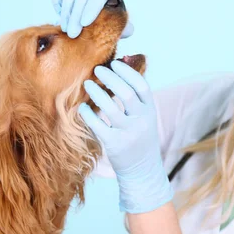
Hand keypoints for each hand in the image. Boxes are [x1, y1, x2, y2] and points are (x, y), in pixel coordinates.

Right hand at [50, 0, 134, 38]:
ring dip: (66, 11)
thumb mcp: (118, 27)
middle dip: (75, 16)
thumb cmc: (108, 24)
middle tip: (72, 34)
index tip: (84, 24)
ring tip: (66, 28)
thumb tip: (129, 30)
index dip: (92, 7)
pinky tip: (60, 12)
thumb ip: (125, 29)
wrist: (95, 18)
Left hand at [79, 60, 172, 213]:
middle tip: (97, 69)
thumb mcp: (145, 118)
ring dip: (97, 92)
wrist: (143, 170)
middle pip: (126, 93)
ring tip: (88, 84)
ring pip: (110, 107)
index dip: (128, 72)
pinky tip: (83, 108)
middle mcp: (142, 121)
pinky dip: (88, 114)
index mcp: (150, 111)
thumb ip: (136, 99)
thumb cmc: (140, 138)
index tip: (115, 63)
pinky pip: (97, 125)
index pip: (142, 86)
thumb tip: (122, 69)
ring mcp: (128, 133)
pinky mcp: (114, 144)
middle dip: (111, 78)